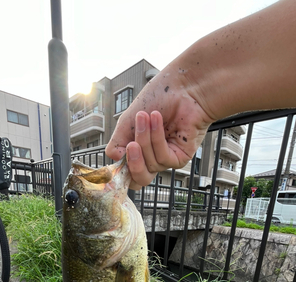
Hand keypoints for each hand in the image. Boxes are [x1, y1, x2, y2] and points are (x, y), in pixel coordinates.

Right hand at [105, 68, 213, 188]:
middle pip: (139, 180)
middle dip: (133, 163)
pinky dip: (158, 139)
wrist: (182, 88)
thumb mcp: (127, 122)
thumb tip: (114, 159)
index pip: (127, 174)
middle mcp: (152, 158)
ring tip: (146, 118)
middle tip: (131, 145)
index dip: (120, 173)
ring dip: (146, 140)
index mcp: (138, 151)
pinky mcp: (180, 158)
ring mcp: (166, 159)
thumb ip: (117, 142)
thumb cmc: (158, 99)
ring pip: (150, 165)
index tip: (116, 158)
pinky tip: (157, 120)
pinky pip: (164, 158)